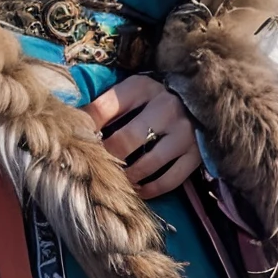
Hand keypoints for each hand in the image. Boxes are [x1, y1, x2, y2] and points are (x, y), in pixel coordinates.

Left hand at [86, 75, 202, 198]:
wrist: (202, 98)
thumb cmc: (156, 96)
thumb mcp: (132, 89)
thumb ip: (107, 104)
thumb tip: (75, 124)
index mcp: (143, 87)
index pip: (103, 108)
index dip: (85, 127)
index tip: (76, 140)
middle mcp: (166, 107)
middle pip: (124, 140)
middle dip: (106, 157)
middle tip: (96, 166)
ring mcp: (184, 133)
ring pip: (147, 164)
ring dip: (127, 177)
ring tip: (117, 180)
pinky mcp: (196, 154)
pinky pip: (169, 180)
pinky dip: (150, 190)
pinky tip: (138, 189)